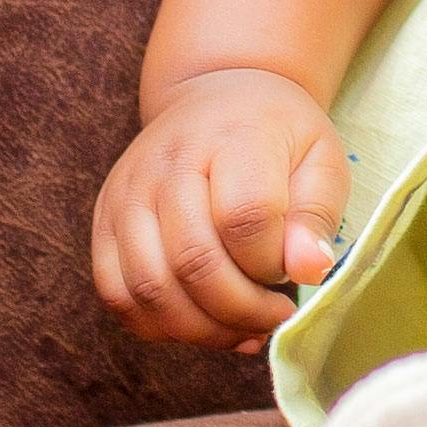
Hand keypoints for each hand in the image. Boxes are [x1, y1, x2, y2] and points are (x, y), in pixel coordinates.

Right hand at [90, 64, 352, 347]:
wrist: (218, 97)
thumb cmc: (277, 137)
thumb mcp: (321, 160)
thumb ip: (316, 216)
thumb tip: (309, 270)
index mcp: (232, 136)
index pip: (245, 218)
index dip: (272, 264)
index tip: (292, 272)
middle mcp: (168, 162)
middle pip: (194, 261)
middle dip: (241, 309)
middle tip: (272, 315)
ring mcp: (128, 192)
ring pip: (150, 288)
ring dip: (201, 329)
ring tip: (240, 327)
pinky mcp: (105, 221)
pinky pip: (117, 295)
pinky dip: (159, 326)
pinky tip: (200, 322)